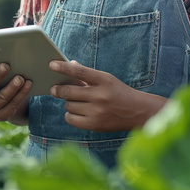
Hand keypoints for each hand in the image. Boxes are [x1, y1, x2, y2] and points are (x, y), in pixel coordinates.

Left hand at [49, 60, 166, 131]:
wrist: (137, 111)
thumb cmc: (118, 92)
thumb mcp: (106, 79)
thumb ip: (87, 73)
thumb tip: (68, 65)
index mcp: (104, 80)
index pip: (80, 72)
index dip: (64, 68)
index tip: (52, 64)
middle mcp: (100, 96)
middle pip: (69, 92)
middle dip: (58, 90)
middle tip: (54, 89)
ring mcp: (97, 112)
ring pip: (68, 105)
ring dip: (68, 102)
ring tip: (74, 101)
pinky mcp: (94, 125)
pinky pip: (71, 119)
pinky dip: (70, 114)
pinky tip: (76, 111)